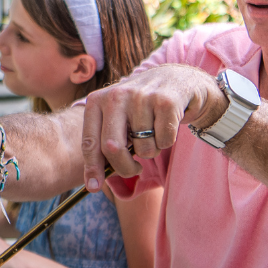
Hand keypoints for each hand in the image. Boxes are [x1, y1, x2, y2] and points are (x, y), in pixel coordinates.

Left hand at [81, 63, 228, 191]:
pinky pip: (164, 141)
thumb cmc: (141, 108)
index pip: (90, 141)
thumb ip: (105, 144)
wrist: (176, 79)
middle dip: (124, 167)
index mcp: (97, 101)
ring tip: (153, 133)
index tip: (94, 188)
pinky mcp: (166, 101)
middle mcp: (116, 96)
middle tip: (134, 170)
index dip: (92, 167)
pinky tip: (167, 124)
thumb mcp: (117, 119)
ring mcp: (141, 97)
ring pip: (143, 148)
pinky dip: (167, 141)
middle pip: (112, 148)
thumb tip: (93, 184)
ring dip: (151, 151)